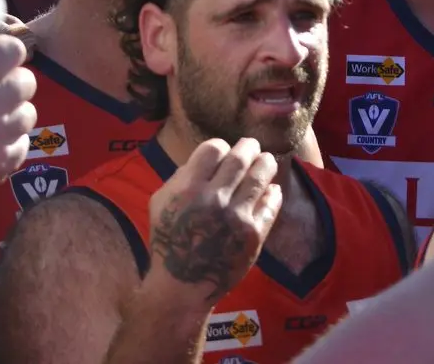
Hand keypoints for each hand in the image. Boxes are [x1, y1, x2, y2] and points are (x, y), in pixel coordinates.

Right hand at [146, 138, 281, 303]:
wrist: (182, 286)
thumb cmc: (168, 241)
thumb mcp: (160, 203)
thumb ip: (182, 177)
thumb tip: (211, 157)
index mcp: (188, 189)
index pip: (213, 148)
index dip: (222, 147)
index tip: (224, 153)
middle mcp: (214, 199)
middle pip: (241, 157)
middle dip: (249, 147)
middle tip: (252, 148)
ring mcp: (237, 216)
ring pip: (261, 175)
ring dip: (266, 163)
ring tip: (266, 162)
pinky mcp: (254, 234)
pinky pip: (271, 203)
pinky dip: (273, 192)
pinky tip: (270, 189)